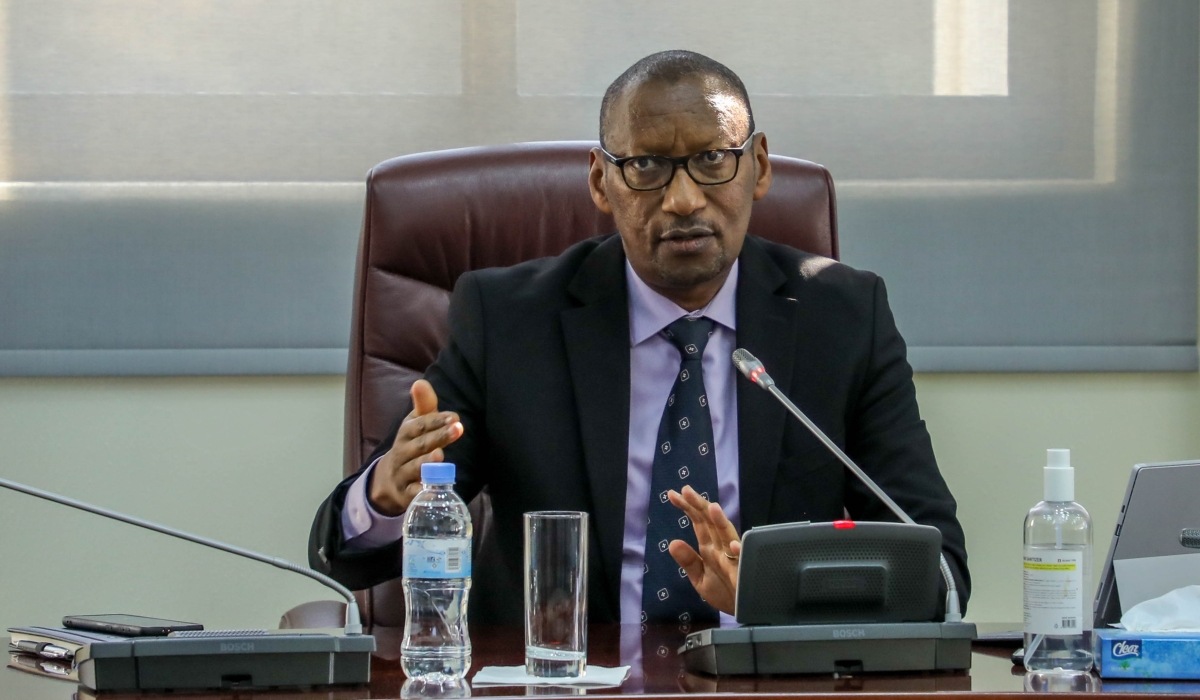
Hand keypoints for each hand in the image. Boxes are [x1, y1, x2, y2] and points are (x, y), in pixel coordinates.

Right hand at [368, 379, 463, 515]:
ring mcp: (402, 474)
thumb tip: (421, 382)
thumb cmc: (411, 446)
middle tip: (457, 429)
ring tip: (440, 455)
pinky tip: (434, 488)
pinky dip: (423, 492)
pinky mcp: (406, 494)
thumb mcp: (415, 425)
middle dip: (438, 437)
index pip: (419, 425)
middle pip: (419, 445)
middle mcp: (402, 453)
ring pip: (415, 468)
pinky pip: (414, 493)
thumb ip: (424, 406)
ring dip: (427, 462)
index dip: (435, 420)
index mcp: (406, 433)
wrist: (389, 479)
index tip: (455, 416)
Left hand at [666, 485, 741, 614]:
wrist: (744, 613)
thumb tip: (672, 543)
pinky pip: (743, 562)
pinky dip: (740, 553)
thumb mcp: (700, 579)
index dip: (687, 508)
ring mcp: (734, 558)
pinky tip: (734, 545)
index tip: (672, 494)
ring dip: (721, 523)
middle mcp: (721, 548)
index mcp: (710, 548)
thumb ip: (688, 561)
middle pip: (710, 523)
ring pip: (727, 536)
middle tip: (686, 490)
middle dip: (700, 506)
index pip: (698, 523)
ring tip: (712, 507)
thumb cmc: (725, 593)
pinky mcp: (744, 573)